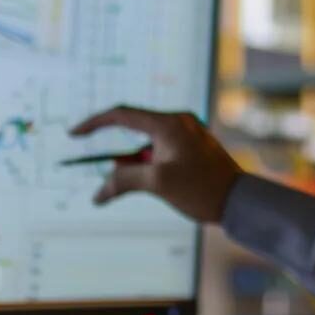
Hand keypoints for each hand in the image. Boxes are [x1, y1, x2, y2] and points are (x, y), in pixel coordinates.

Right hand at [70, 107, 243, 223]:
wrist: (240, 200)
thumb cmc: (202, 188)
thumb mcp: (158, 183)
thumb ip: (124, 181)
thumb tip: (99, 192)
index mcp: (169, 123)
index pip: (122, 114)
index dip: (95, 122)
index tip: (74, 133)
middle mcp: (178, 122)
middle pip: (134, 131)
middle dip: (118, 156)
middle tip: (109, 178)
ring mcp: (186, 134)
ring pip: (146, 145)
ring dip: (134, 165)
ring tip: (137, 187)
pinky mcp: (191, 147)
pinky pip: (159, 151)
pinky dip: (147, 165)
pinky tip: (149, 184)